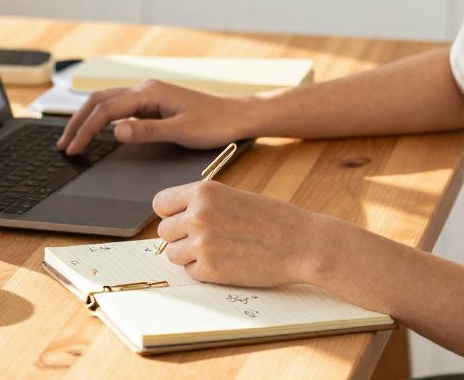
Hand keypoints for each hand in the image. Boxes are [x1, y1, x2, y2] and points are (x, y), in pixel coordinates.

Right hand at [56, 79, 256, 154]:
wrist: (237, 115)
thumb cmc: (215, 123)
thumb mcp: (181, 131)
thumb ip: (147, 131)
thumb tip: (116, 131)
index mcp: (150, 92)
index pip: (107, 110)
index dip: (86, 130)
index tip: (72, 148)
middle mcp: (145, 89)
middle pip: (99, 101)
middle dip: (77, 122)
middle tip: (62, 145)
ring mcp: (148, 94)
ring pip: (107, 101)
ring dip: (87, 118)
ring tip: (72, 137)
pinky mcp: (153, 102)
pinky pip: (119, 106)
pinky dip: (101, 117)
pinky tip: (97, 130)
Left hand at [153, 180, 328, 287]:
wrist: (301, 243)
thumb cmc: (274, 219)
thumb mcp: (234, 196)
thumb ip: (204, 205)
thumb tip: (174, 219)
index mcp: (203, 192)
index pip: (161, 203)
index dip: (171, 213)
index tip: (181, 219)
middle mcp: (197, 216)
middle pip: (164, 231)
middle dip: (181, 236)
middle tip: (208, 238)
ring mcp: (201, 244)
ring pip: (173, 254)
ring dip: (190, 255)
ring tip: (219, 250)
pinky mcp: (210, 270)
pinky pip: (190, 272)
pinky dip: (204, 271)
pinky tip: (227, 262)